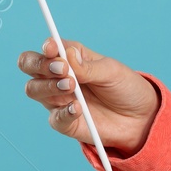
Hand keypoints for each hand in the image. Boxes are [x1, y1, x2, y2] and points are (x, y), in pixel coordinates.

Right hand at [17, 38, 159, 155]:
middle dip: (39, 65)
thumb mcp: (112, 71)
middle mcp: (58, 77)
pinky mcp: (65, 122)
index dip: (46, 48)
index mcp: (70, 58)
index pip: (47, 49)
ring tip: (72, 86)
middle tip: (62, 70)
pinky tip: (78, 108)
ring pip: (34, 90)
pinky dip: (64, 112)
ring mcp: (59, 100)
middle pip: (30, 66)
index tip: (53, 50)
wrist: (141, 118)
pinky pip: (54, 118)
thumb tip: (66, 55)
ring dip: (49, 86)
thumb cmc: (125, 88)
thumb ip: (88, 66)